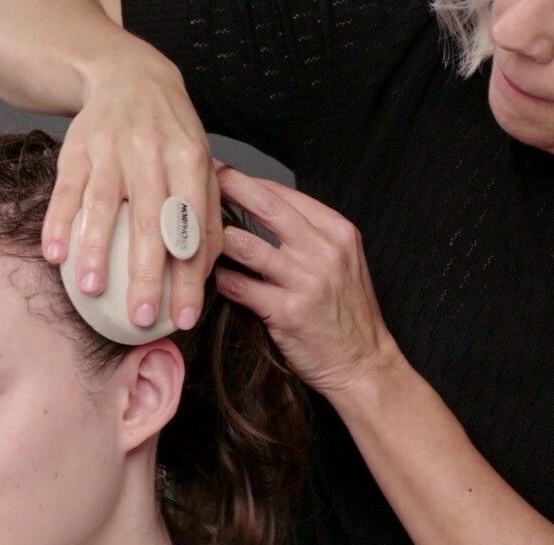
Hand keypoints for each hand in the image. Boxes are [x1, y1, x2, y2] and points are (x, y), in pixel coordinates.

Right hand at [42, 62, 222, 329]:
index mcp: (190, 161)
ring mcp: (111, 150)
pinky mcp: (77, 148)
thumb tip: (205, 274)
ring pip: (103, 205)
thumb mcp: (200, 163)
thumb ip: (205, 214)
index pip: (192, 228)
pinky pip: (66, 190)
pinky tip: (55, 255)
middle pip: (149, 221)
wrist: (130, 76)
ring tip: (92, 290)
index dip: (190, 277)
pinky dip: (58, 223)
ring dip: (96, 250)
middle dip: (146, 274)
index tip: (185, 318)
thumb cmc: (171, 133)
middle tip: (141, 317)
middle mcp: (151, 154)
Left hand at [213, 166, 402, 395]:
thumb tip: (260, 210)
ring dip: (213, 239)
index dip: (246, 180)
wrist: (363, 363)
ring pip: (244, 245)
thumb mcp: (341, 262)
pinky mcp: (287, 312)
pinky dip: (217, 281)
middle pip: (265, 206)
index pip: (283, 194)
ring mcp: (306, 280)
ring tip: (190, 235)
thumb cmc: (346, 314)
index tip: (218, 173)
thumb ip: (307, 236)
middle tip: (193, 181)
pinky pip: (238, 286)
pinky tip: (202, 280)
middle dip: (225, 188)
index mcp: (336, 231)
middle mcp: (324, 249)